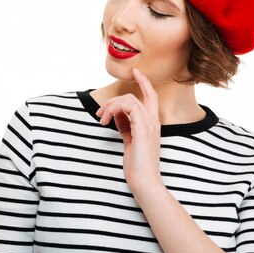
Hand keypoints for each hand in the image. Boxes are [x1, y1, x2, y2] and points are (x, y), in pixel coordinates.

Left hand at [95, 67, 161, 193]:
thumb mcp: (130, 141)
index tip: (135, 71)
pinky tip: (106, 121)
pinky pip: (128, 108)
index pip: (151, 96)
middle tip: (99, 113)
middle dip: (113, 100)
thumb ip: (126, 126)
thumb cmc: (137, 166)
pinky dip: (113, 110)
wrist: (145, 182)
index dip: (144, 82)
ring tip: (101, 119)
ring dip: (110, 107)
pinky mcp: (142, 129)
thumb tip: (116, 115)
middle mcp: (154, 122)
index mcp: (153, 124)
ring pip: (129, 100)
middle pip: (135, 97)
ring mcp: (149, 125)